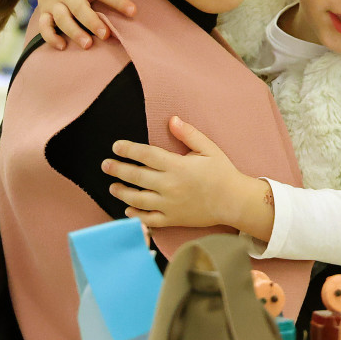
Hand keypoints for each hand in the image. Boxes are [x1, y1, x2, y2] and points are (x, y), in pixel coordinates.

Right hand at [29, 0, 133, 49]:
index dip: (117, 1)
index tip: (133, 11)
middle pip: (80, 9)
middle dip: (92, 22)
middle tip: (106, 35)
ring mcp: (55, 2)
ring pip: (62, 19)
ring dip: (74, 32)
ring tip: (88, 45)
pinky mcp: (45, 10)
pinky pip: (44, 26)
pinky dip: (50, 37)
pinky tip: (62, 46)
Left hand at [102, 115, 267, 232]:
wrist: (234, 201)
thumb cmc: (222, 173)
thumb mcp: (208, 148)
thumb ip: (188, 134)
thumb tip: (172, 120)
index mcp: (177, 166)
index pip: (145, 155)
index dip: (128, 150)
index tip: (116, 147)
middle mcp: (170, 185)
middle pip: (136, 176)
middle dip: (118, 170)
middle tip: (105, 165)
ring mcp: (170, 204)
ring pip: (138, 199)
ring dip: (122, 193)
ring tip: (112, 187)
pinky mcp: (173, 219)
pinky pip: (149, 219)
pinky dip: (135, 217)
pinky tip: (127, 211)